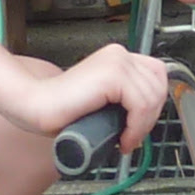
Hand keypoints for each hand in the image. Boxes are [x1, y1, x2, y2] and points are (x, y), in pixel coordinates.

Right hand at [19, 39, 172, 148]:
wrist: (36, 106)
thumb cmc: (62, 109)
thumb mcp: (104, 101)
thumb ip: (124, 99)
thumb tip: (148, 116)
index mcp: (118, 57)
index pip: (157, 75)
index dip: (154, 103)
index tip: (140, 126)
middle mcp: (119, 55)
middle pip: (158, 86)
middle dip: (151, 118)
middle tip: (132, 137)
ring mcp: (116, 62)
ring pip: (152, 98)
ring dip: (143, 127)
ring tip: (126, 140)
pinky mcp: (112, 75)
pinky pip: (141, 105)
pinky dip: (136, 127)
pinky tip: (123, 139)